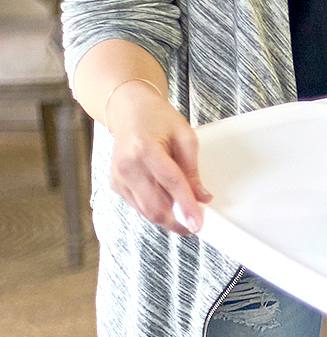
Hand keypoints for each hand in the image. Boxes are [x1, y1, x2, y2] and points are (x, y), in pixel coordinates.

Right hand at [108, 83, 210, 234]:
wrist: (129, 112)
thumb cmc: (157, 119)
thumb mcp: (185, 136)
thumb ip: (192, 169)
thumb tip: (201, 197)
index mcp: (144, 149)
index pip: (170, 184)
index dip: (186, 206)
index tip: (197, 223)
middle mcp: (127, 166)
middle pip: (155, 206)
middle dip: (177, 220)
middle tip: (195, 223)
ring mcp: (118, 178)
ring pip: (146, 212)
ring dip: (167, 217)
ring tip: (183, 210)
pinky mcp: (116, 185)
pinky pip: (139, 207)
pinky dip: (155, 208)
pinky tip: (165, 198)